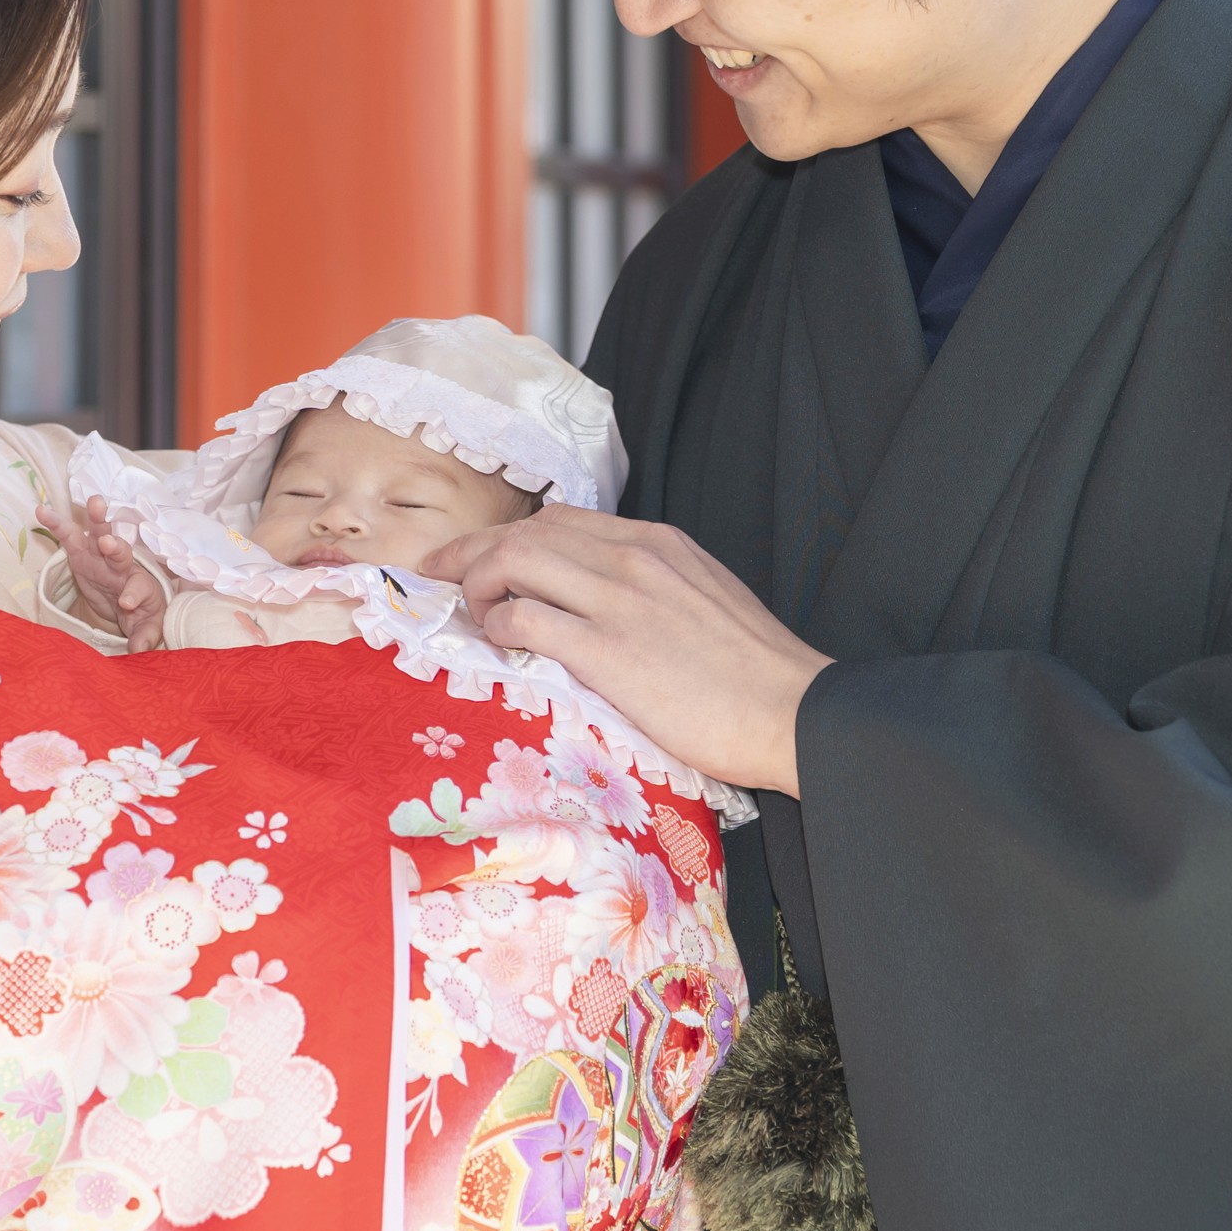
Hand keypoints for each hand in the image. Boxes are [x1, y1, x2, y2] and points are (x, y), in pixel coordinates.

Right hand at [48, 497, 166, 648]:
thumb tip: (138, 649)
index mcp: (141, 586)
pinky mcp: (82, 554)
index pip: (139, 587)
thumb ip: (144, 636)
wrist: (129, 601)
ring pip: (101, 534)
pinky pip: (69, 536)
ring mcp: (101, 557)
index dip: (133, 594)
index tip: (126, 603)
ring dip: (99, 519)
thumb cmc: (141, 613)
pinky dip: (57, 523)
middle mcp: (123, 567)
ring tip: (95, 502)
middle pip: (122, 553)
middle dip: (116, 547)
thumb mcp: (145, 627)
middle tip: (108, 544)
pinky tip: (42, 511)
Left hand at [421, 507, 828, 793]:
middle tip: (438, 574)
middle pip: (528, 531)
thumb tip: (603, 598)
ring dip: (477, 582)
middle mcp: (634, 557)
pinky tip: (499, 642)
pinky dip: (499, 624)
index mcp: (658, 543)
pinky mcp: (609, 650)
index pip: (561, 519)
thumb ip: (652, 584)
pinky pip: (526, 619)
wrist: (793, 711)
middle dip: (472, 549)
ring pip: (516, 560)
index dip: (508, 536)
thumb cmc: (755, 672)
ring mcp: (619, 600)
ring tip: (468, 610)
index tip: (478, 556)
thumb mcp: (703, 598)